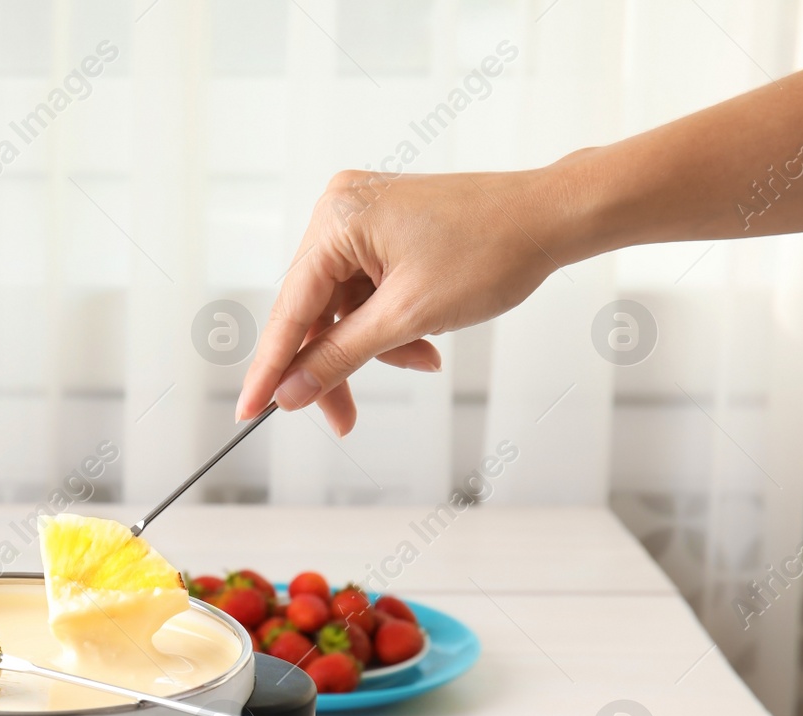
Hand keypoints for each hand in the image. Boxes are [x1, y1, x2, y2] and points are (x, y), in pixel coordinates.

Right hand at [235, 167, 568, 434]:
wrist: (554, 218)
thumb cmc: (493, 249)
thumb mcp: (408, 317)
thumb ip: (340, 357)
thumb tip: (290, 392)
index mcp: (338, 218)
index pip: (290, 307)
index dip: (270, 367)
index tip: (248, 410)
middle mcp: (340, 211)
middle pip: (314, 310)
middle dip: (334, 363)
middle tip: (340, 418)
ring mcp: (362, 220)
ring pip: (342, 308)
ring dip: (372, 346)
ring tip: (419, 361)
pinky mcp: (385, 232)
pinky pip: (367, 293)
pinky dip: (388, 325)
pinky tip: (422, 341)